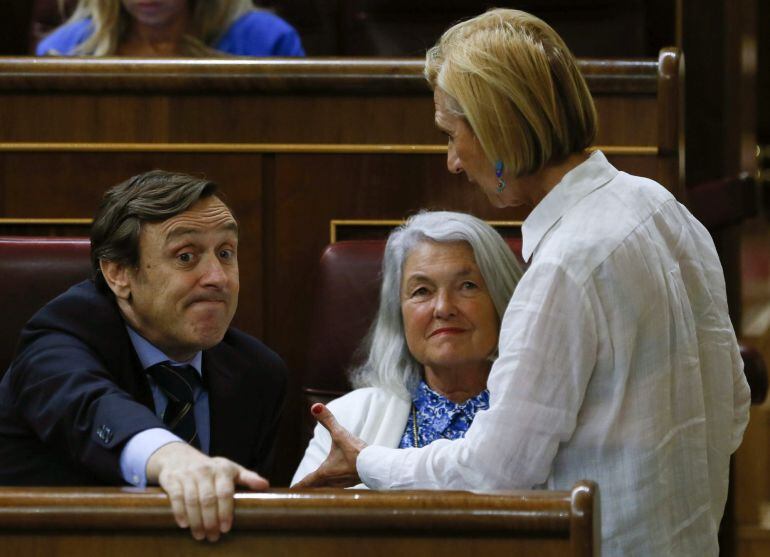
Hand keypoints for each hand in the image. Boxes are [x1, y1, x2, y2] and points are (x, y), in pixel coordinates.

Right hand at [146, 442, 268, 541]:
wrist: (179, 456)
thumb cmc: (210, 467)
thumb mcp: (231, 469)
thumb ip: (248, 477)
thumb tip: (266, 485)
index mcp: (223, 469)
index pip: (225, 492)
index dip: (225, 511)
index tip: (226, 528)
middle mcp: (205, 471)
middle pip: (208, 499)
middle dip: (211, 521)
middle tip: (213, 537)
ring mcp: (188, 475)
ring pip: (192, 501)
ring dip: (196, 521)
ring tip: (200, 536)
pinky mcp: (172, 480)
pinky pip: (176, 498)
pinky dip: (180, 512)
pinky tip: (184, 525)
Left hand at [293, 403, 366, 487]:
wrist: (376, 465)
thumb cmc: (356, 451)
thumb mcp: (340, 434)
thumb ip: (327, 420)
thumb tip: (315, 406)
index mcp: (324, 473)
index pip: (306, 482)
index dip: (298, 487)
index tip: (290, 492)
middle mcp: (332, 482)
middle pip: (315, 489)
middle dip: (308, 489)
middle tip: (300, 491)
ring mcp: (343, 484)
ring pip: (327, 489)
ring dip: (320, 489)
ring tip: (315, 489)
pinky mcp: (353, 482)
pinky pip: (339, 487)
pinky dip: (333, 486)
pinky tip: (337, 481)